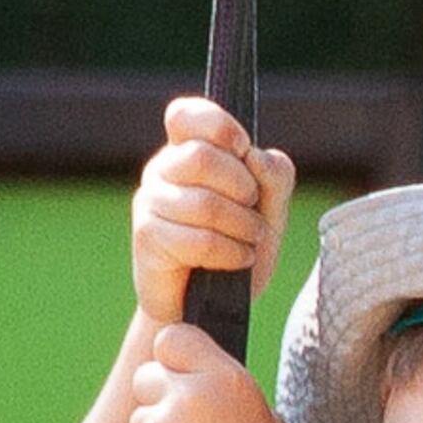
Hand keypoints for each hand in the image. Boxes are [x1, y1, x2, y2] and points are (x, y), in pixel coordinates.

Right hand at [130, 97, 295, 327]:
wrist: (213, 307)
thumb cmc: (238, 249)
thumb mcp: (271, 209)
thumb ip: (274, 175)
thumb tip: (255, 156)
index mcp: (188, 150)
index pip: (185, 115)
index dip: (218, 125)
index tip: (243, 148)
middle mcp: (163, 170)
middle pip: (203, 157)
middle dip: (243, 187)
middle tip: (253, 210)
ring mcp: (150, 202)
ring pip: (205, 203)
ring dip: (242, 226)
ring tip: (250, 240)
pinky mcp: (147, 238)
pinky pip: (199, 239)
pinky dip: (230, 252)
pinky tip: (238, 260)